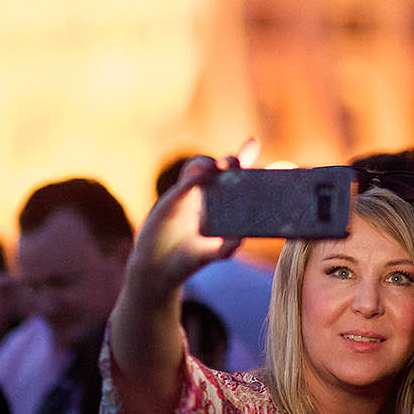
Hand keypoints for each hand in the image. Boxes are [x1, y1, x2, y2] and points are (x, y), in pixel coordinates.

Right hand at [126, 155, 241, 300]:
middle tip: (238, 162)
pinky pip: (183, 183)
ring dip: (211, 163)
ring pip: (199, 167)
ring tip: (222, 166)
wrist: (158, 268)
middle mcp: (206, 194)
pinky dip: (192, 177)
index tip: (255, 146)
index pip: (237, 178)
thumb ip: (226, 248)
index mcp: (221, 203)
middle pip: (220, 169)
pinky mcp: (172, 199)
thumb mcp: (212, 255)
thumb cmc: (190, 259)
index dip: (247, 161)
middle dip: (232, 161)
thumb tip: (239, 240)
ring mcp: (188, 194)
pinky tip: (201, 175)